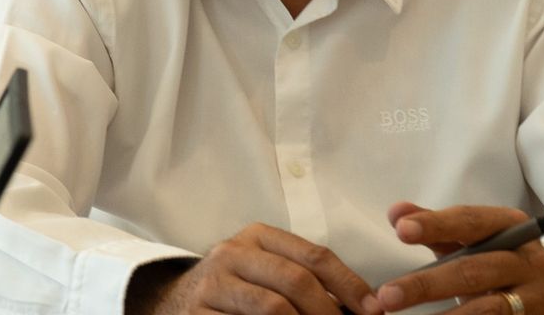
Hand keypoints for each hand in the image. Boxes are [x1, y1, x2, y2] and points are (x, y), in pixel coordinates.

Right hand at [149, 222, 380, 314]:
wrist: (170, 303)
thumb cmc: (234, 290)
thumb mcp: (265, 271)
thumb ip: (305, 281)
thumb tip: (363, 308)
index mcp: (258, 237)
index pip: (314, 256)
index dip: (350, 284)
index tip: (374, 311)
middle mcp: (233, 254)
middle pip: (295, 280)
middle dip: (330, 312)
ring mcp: (212, 286)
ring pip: (272, 308)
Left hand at [375, 203, 543, 314]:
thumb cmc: (502, 258)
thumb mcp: (478, 237)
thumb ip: (437, 226)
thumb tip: (396, 212)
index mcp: (510, 227)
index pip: (470, 222)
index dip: (436, 225)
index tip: (401, 230)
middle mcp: (525, 261)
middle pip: (472, 271)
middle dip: (428, 285)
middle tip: (388, 295)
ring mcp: (533, 297)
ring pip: (487, 309)